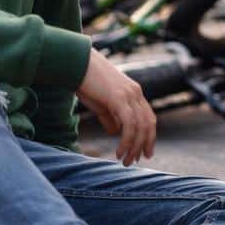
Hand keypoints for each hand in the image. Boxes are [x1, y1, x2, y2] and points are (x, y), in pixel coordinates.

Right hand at [75, 48, 155, 164]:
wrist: (76, 64)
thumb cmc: (86, 82)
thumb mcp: (101, 103)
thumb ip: (110, 117)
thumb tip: (115, 132)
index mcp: (134, 93)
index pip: (148, 118)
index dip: (148, 136)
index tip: (143, 153)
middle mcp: (136, 93)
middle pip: (149, 123)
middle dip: (144, 144)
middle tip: (135, 161)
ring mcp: (129, 95)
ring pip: (141, 126)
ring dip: (135, 147)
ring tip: (125, 161)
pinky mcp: (119, 98)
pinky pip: (129, 124)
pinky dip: (127, 141)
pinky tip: (119, 151)